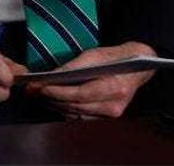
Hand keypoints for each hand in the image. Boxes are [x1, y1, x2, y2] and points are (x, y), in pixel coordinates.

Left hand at [25, 42, 155, 118]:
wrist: (138, 67)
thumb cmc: (117, 58)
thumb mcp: (96, 55)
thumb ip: (74, 66)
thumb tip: (50, 76)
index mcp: (115, 87)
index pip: (80, 94)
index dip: (58, 92)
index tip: (41, 87)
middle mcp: (114, 104)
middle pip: (75, 106)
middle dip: (52, 98)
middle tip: (35, 91)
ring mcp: (111, 113)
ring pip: (75, 113)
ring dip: (56, 105)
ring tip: (42, 96)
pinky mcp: (106, 117)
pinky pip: (80, 117)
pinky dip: (66, 109)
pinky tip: (56, 101)